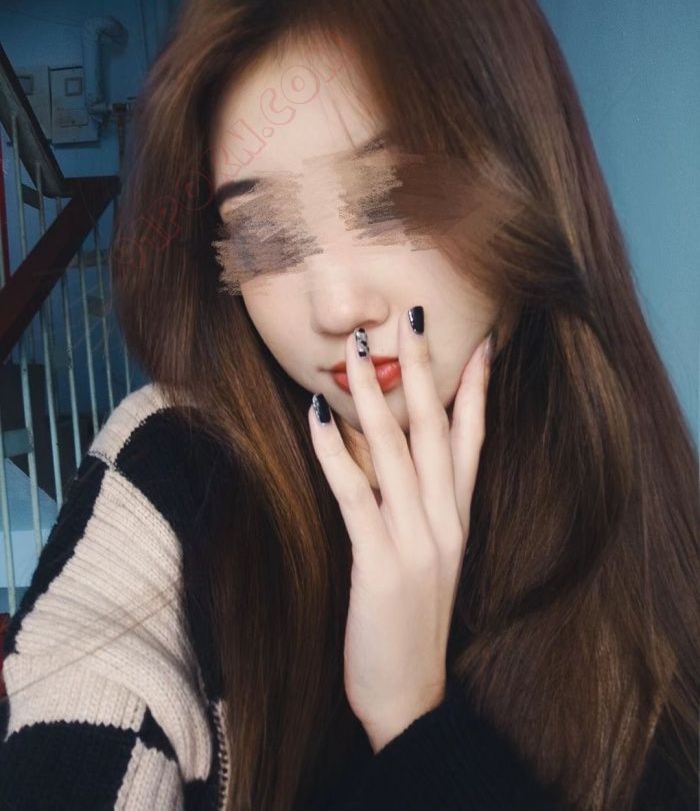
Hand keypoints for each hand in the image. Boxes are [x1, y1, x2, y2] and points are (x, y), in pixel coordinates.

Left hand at [308, 308, 493, 751]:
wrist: (410, 695)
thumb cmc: (411, 622)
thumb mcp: (429, 557)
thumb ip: (420, 507)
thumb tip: (393, 458)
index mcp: (458, 518)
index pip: (472, 439)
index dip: (476, 389)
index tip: (479, 342)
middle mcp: (444, 520)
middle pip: (436, 430)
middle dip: (424, 370)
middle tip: (412, 317)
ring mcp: (416, 540)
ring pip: (396, 451)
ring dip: (377, 395)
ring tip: (360, 349)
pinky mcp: (380, 563)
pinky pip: (354, 494)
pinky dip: (335, 450)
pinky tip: (316, 414)